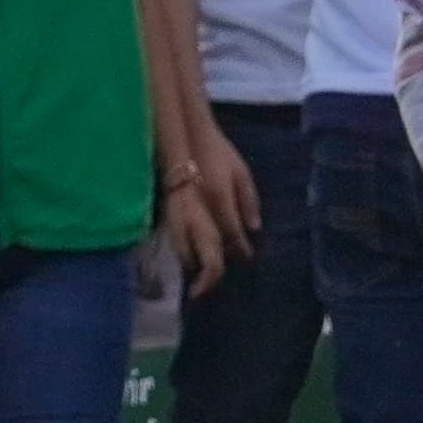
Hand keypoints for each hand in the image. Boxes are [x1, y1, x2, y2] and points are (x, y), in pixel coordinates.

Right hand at [168, 125, 263, 292]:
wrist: (184, 136)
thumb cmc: (216, 152)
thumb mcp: (241, 172)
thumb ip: (248, 201)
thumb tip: (254, 229)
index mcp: (219, 200)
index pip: (232, 235)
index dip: (241, 250)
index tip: (246, 257)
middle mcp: (198, 212)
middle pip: (207, 253)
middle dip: (211, 275)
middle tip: (211, 287)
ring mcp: (180, 213)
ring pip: (186, 251)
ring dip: (195, 266)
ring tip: (201, 277)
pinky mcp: (168, 213)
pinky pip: (177, 241)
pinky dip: (184, 253)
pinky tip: (190, 257)